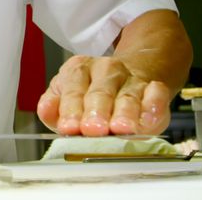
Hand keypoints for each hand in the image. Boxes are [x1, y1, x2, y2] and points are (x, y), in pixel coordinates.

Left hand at [36, 55, 171, 136]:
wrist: (131, 72)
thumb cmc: (93, 92)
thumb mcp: (68, 94)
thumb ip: (54, 106)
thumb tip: (45, 111)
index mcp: (79, 71)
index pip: (73, 91)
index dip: (70, 111)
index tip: (69, 128)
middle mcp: (106, 71)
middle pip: (100, 93)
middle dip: (97, 112)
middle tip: (93, 129)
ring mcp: (132, 79)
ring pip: (128, 97)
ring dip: (125, 113)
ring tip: (121, 128)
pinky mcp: (156, 89)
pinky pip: (157, 95)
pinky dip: (154, 107)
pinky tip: (150, 119)